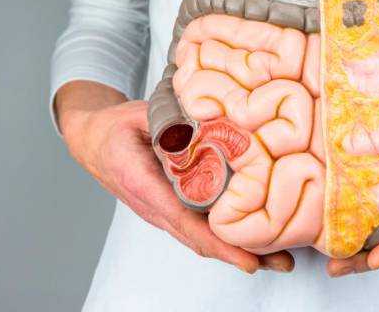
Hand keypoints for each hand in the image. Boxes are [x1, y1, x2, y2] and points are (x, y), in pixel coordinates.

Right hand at [57, 82, 293, 273]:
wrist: (94, 142)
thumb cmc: (117, 128)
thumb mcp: (141, 116)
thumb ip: (173, 122)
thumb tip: (213, 122)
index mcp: (144, 185)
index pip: (185, 221)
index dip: (219, 243)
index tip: (249, 259)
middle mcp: (155, 208)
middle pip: (200, 240)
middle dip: (241, 254)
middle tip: (284, 262)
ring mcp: (163, 213)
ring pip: (203, 239)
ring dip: (240, 250)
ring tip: (280, 257)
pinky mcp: (172, 210)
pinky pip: (200, 228)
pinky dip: (228, 237)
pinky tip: (255, 238)